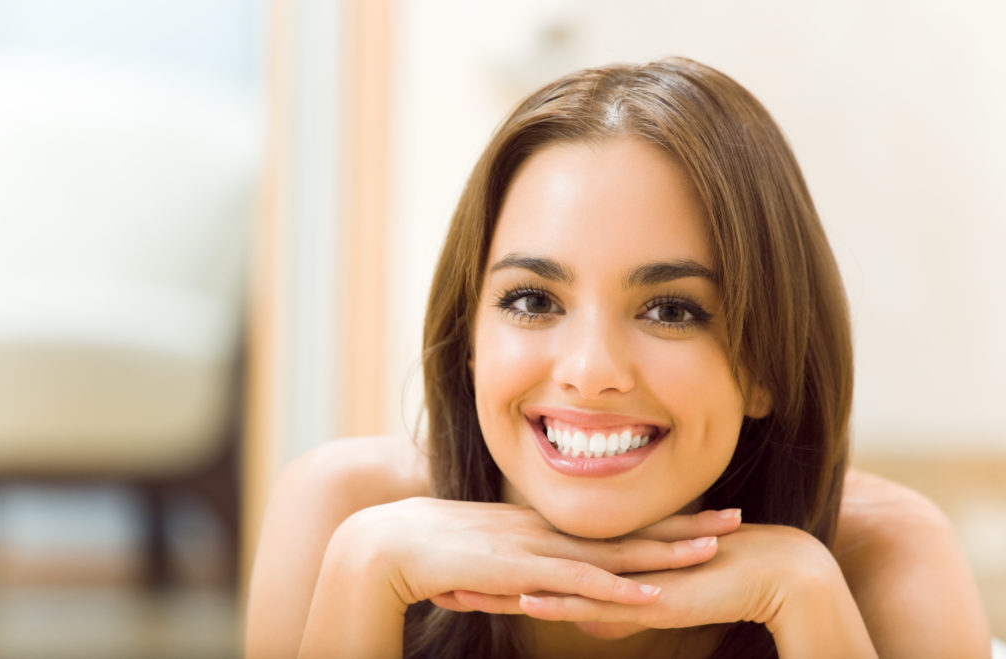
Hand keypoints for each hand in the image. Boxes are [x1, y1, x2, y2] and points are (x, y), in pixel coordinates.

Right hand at [336, 497, 741, 609]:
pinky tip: (648, 596)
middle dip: (684, 527)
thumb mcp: (491, 563)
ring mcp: (537, 549)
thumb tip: (542, 590)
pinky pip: (575, 582)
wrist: (389, 546)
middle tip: (735, 520)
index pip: (616, 524)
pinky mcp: (518, 570)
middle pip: (629, 531)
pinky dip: (615, 590)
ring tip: (713, 551)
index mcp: (547, 527)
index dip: (662, 520)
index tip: (703, 516)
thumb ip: (522, 573)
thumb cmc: (435, 557)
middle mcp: (550, 532)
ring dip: (664, 555)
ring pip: (614, 553)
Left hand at [446, 523, 876, 656]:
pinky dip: (556, 599)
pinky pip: (593, 599)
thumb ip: (617, 609)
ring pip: (550, 582)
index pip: (539, 565)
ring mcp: (623, 575)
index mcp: (603, 560)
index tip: (458, 572)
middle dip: (484, 576)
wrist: (772, 568)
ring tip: (456, 591)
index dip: (499, 569)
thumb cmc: (716, 582)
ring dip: (503, 589)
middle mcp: (606, 563)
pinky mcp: (647, 592)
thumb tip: (586, 623)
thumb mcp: (653, 601)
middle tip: (438, 577)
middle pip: (531, 569)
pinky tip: (523, 603)